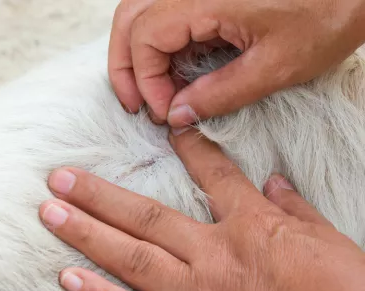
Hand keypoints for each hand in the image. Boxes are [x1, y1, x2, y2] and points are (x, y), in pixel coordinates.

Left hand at [40, 128, 364, 290]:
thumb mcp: (329, 240)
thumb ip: (294, 209)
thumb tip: (272, 182)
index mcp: (252, 226)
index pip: (214, 174)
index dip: (190, 148)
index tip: (168, 130)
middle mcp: (214, 256)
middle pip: (145, 217)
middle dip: (98, 196)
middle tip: (59, 178)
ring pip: (131, 259)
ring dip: (86, 235)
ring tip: (51, 214)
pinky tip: (71, 279)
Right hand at [109, 0, 364, 126]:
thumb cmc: (327, 15)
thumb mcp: (274, 66)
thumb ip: (219, 94)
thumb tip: (177, 115)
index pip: (146, 38)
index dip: (146, 80)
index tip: (163, 112)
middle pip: (130, 20)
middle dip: (125, 66)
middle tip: (134, 103)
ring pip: (140, 14)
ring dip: (135, 53)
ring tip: (145, 90)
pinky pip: (164, 14)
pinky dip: (157, 46)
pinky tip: (168, 71)